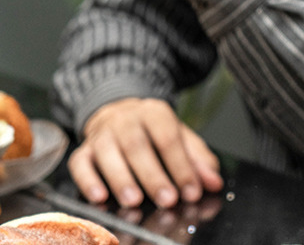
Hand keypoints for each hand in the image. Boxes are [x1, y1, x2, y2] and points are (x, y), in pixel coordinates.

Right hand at [69, 98, 222, 208]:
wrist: (118, 113)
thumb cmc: (153, 131)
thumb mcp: (180, 137)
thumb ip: (198, 160)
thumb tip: (214, 182)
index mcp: (155, 113)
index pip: (169, 139)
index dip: (181, 166)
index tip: (192, 191)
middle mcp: (127, 120)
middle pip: (138, 146)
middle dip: (153, 176)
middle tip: (167, 199)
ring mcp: (102, 134)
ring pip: (109, 154)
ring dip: (122, 179)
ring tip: (134, 201)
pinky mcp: (83, 150)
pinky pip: (80, 164)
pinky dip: (88, 181)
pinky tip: (99, 197)